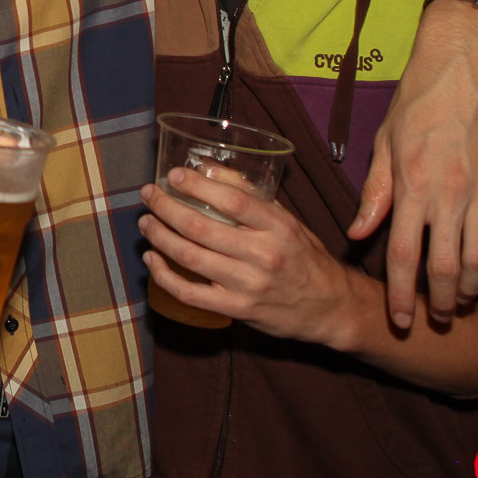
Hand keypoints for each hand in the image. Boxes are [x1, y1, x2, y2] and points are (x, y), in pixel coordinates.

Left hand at [140, 168, 364, 348]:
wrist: (331, 307)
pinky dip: (164, 275)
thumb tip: (208, 169)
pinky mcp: (237, 309)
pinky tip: (152, 259)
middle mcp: (263, 255)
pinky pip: (190, 293)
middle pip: (200, 228)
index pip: (231, 200)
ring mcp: (248, 285)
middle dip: (166, 207)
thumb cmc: (304, 257)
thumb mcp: (287, 220)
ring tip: (147, 222)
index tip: (173, 174)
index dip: (197, 185)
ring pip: (190, 258)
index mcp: (278, 226)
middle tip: (149, 195)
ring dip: (160, 237)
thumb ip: (250, 194)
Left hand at [347, 0, 477, 328]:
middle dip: (439, 303)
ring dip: (473, 289)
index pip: (401, 254)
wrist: (466, 62)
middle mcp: (449, 193)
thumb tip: (358, 233)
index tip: (399, 319)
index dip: (400, 294)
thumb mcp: (385, 142)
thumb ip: (375, 192)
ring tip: (463, 300)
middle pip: (445, 267)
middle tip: (436, 319)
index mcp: (411, 184)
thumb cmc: (419, 100)